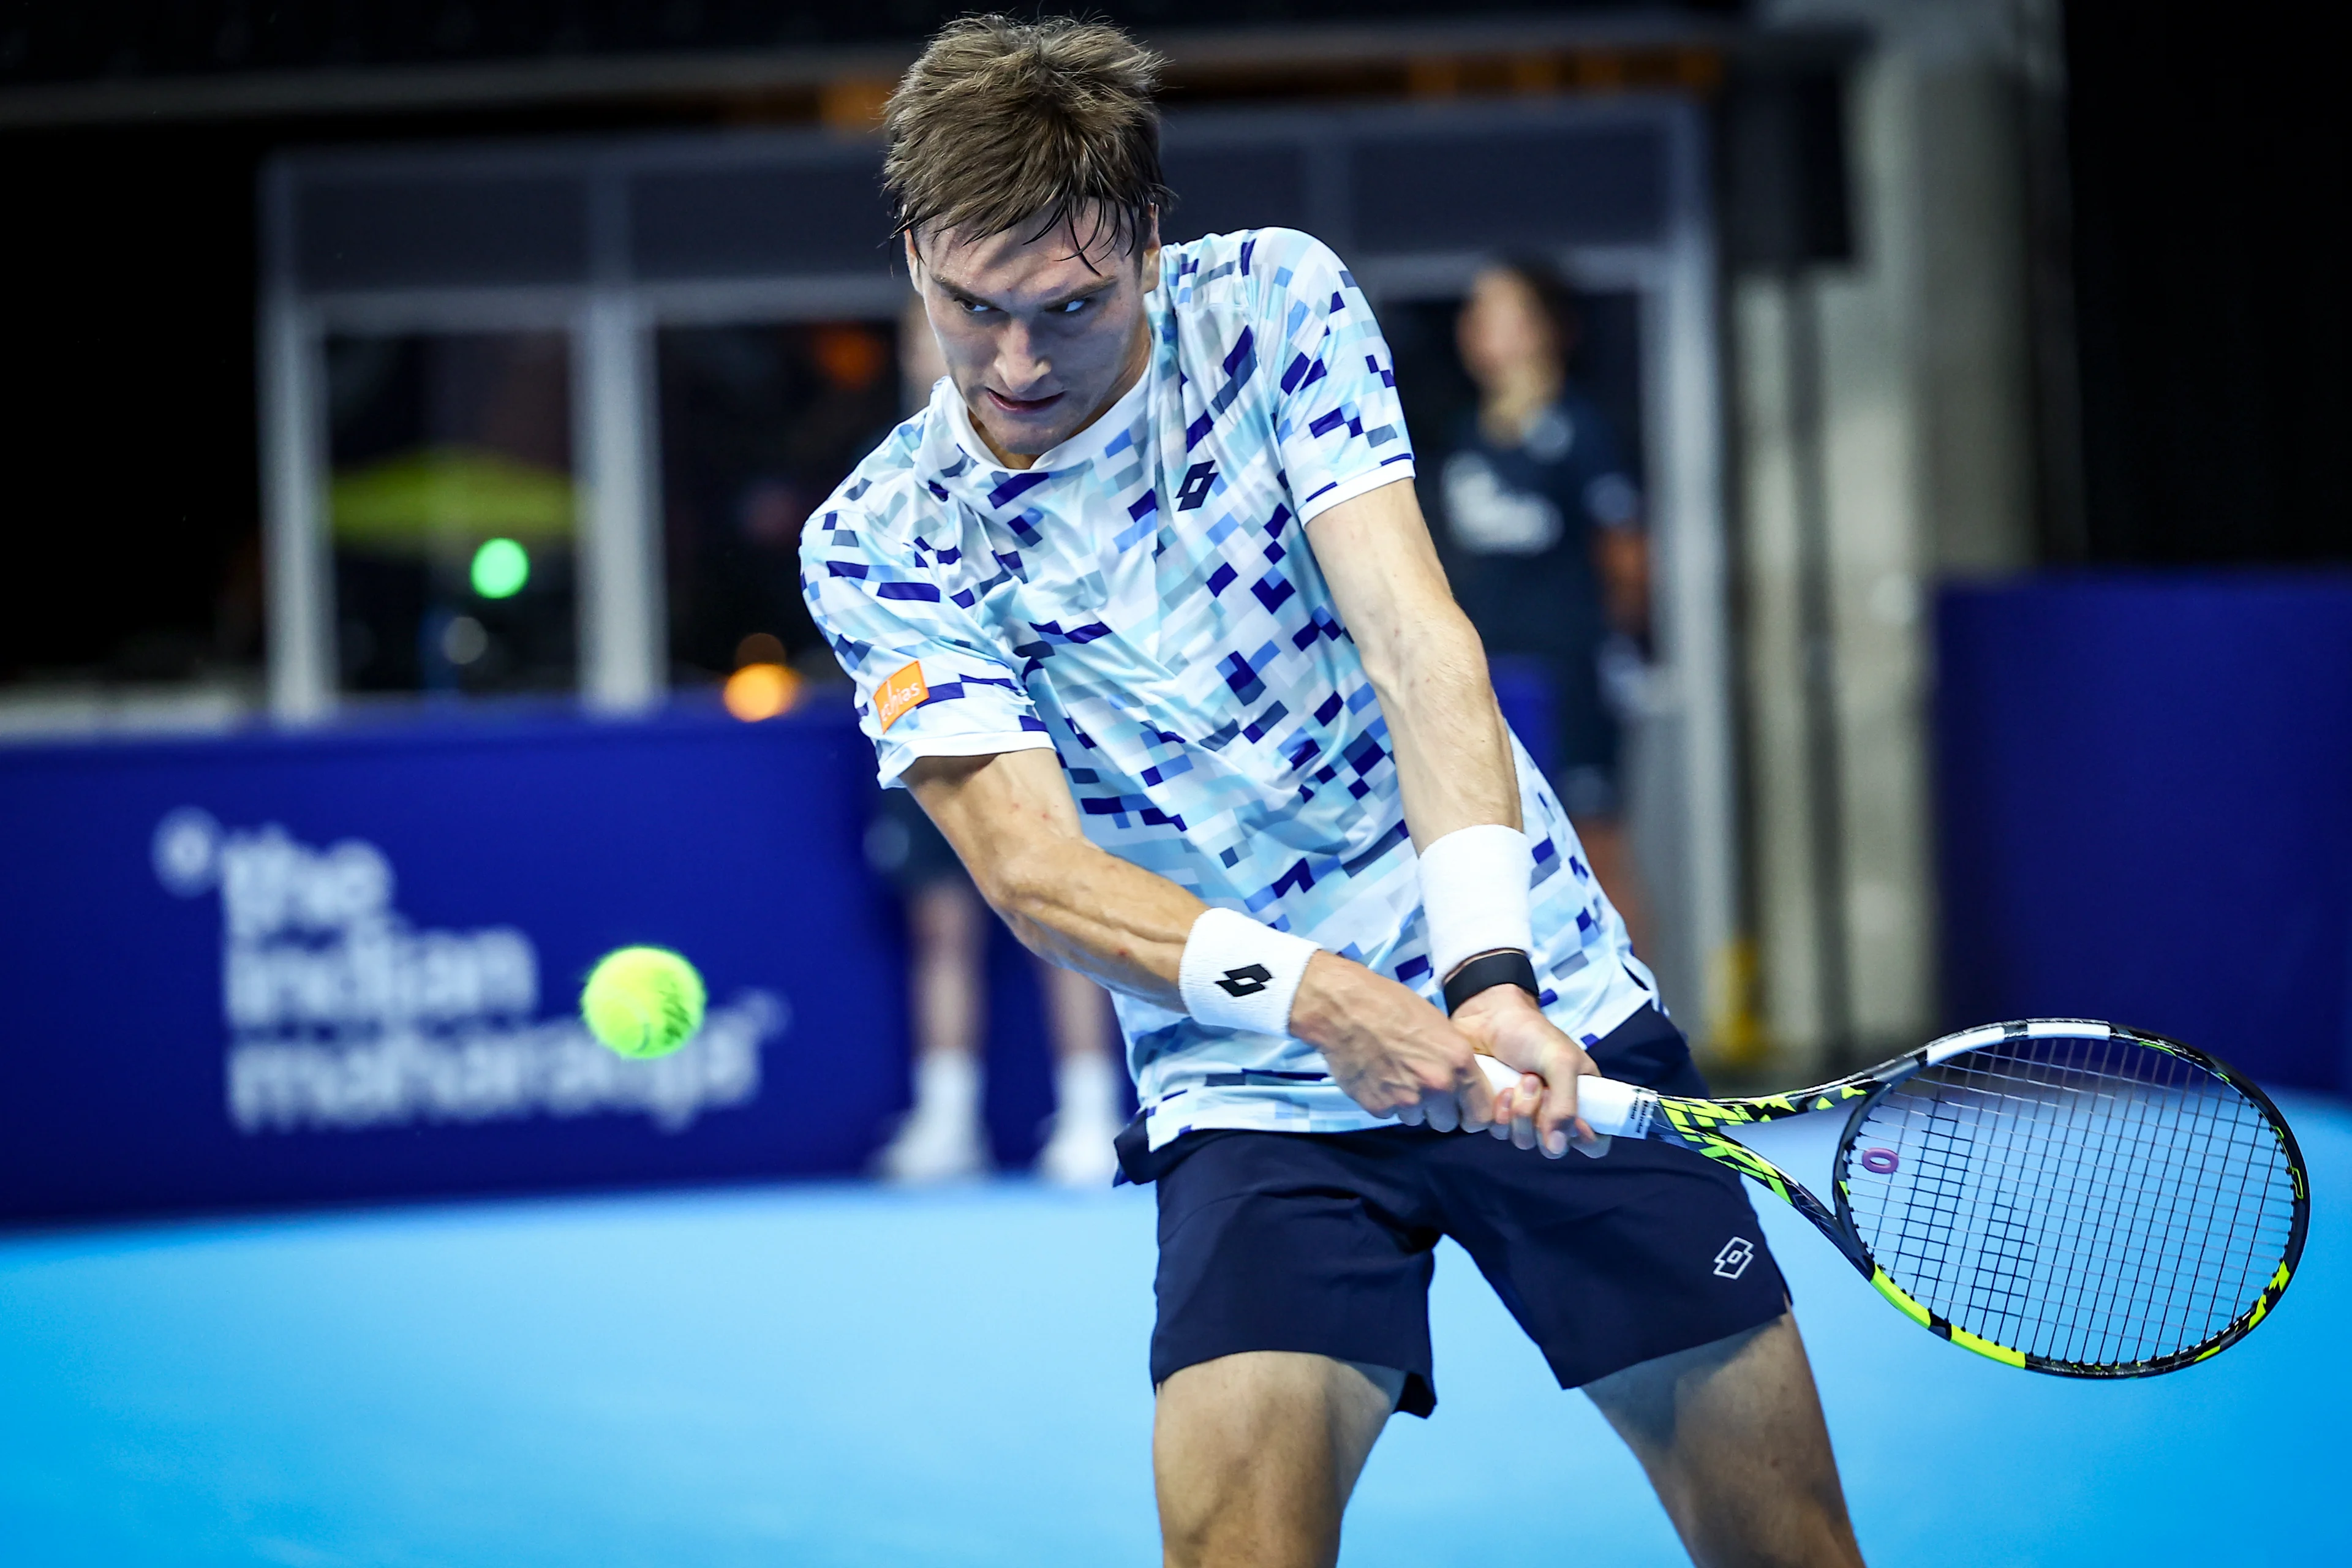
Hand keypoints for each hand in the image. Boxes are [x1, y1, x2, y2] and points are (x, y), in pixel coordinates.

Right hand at [1287, 953, 1498, 1133]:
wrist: (1345, 1009)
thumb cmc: (1392, 1006)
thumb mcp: (1438, 1026)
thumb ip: (1453, 1062)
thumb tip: (1458, 1085)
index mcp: (1459, 1064)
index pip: (1481, 1113)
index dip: (1472, 1113)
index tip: (1463, 1109)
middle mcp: (1438, 1086)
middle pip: (1448, 1123)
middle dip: (1438, 1111)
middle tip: (1423, 1089)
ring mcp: (1407, 1100)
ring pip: (1417, 1120)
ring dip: (1410, 1106)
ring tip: (1394, 1077)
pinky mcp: (1379, 1108)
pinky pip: (1390, 1115)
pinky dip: (1385, 1102)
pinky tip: (1376, 1077)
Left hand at [1448, 984, 1605, 1157]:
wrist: (1488, 1017)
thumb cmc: (1532, 1033)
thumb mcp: (1560, 1061)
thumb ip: (1565, 1104)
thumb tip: (1557, 1147)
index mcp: (1582, 1099)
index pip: (1595, 1142)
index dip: (1586, 1141)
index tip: (1575, 1124)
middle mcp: (1555, 1113)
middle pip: (1555, 1148)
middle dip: (1542, 1119)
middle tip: (1535, 1083)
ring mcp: (1525, 1116)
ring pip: (1525, 1142)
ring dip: (1520, 1113)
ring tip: (1518, 1079)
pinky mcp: (1499, 1114)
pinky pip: (1500, 1133)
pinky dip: (1499, 1114)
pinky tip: (1499, 1088)